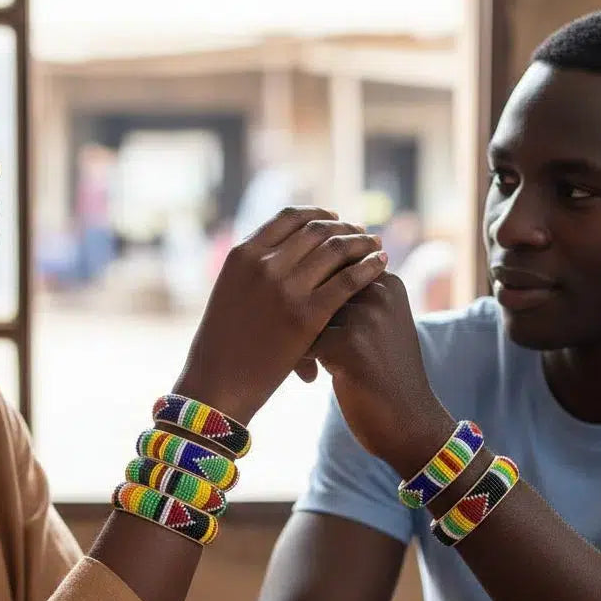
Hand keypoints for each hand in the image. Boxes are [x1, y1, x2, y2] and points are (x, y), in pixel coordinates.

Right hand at [173, 207, 386, 424]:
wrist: (217, 386)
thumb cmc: (223, 347)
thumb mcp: (230, 294)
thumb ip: (253, 270)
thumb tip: (282, 253)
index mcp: (242, 255)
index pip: (288, 217)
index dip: (317, 214)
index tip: (335, 219)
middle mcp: (263, 264)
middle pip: (316, 230)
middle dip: (344, 227)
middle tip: (362, 232)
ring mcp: (285, 288)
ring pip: (336, 249)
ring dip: (361, 243)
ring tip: (375, 246)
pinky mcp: (307, 315)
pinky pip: (349, 280)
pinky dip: (369, 267)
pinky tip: (382, 264)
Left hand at [309, 273, 442, 476]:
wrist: (411, 424)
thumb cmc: (385, 377)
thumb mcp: (379, 327)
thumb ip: (353, 299)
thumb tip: (306, 272)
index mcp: (387, 282)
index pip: (331, 269)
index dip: (313, 295)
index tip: (315, 325)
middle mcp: (379, 291)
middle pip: (315, 288)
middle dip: (298, 315)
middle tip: (298, 342)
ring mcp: (367, 316)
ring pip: (305, 313)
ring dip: (295, 338)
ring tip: (306, 363)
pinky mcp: (351, 344)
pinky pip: (302, 341)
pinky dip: (298, 360)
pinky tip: (310, 377)